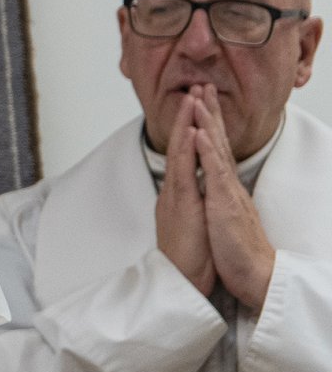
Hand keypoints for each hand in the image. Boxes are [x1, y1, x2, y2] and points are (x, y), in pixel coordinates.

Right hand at [155, 87, 215, 295]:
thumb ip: (190, 204)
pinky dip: (187, 149)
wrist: (179, 282)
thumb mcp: (190, 224)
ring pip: (180, 152)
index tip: (196, 106)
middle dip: (186, 117)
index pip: (185, 154)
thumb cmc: (189, 259)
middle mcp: (174, 190)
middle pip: (180, 146)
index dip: (189, 129)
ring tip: (191, 98)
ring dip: (185, 123)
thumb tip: (193, 190)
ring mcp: (176, 195)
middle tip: (193, 89)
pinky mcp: (181, 204)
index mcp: (179, 194)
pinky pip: (184, 171)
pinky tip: (191, 131)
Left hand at [190, 84, 276, 310]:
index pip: (216, 148)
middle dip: (209, 111)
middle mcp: (229, 184)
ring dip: (207, 122)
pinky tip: (200, 132)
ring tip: (199, 97)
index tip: (201, 101)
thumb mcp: (224, 216)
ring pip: (216, 149)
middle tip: (202, 84)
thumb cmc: (237, 250)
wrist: (255, 275)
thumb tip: (212, 185)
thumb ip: (219, 197)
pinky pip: (214, 172)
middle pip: (218, 140)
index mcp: (225, 187)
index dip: (209, 124)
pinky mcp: (225, 203)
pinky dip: (206, 150)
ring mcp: (228, 192)